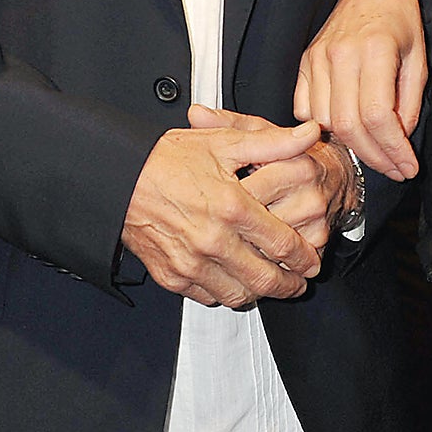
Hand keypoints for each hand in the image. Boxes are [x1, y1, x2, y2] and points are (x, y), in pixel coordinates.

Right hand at [120, 116, 324, 307]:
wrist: (120, 177)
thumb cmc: (168, 158)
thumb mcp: (224, 142)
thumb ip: (272, 143)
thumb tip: (308, 134)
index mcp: (231, 207)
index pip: (282, 244)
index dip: (304, 257)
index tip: (311, 261)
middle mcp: (213, 240)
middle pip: (265, 278)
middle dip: (290, 285)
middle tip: (299, 282)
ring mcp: (191, 262)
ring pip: (239, 294)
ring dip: (260, 293)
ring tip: (269, 283)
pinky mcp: (172, 276)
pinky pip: (208, 296)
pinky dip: (226, 293)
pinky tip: (233, 280)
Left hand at [188, 104, 356, 252]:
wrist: (337, 175)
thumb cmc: (292, 153)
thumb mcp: (261, 133)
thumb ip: (229, 124)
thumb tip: (197, 115)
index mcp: (295, 161)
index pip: (251, 186)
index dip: (223, 195)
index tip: (205, 199)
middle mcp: (309, 191)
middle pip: (257, 219)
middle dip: (231, 225)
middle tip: (208, 225)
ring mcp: (315, 219)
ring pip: (267, 243)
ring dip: (244, 244)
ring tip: (225, 237)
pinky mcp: (318, 242)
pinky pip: (282, 257)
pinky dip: (261, 257)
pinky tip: (247, 251)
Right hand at [293, 0, 423, 179]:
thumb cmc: (400, 18)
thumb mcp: (419, 58)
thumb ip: (410, 102)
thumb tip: (397, 140)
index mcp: (375, 50)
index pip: (377, 116)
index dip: (393, 150)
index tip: (407, 167)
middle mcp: (341, 54)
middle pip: (348, 125)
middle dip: (373, 157)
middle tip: (393, 168)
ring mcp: (318, 57)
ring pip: (324, 120)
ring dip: (348, 145)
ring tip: (373, 149)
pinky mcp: (305, 61)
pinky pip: (303, 108)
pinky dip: (321, 126)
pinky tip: (344, 127)